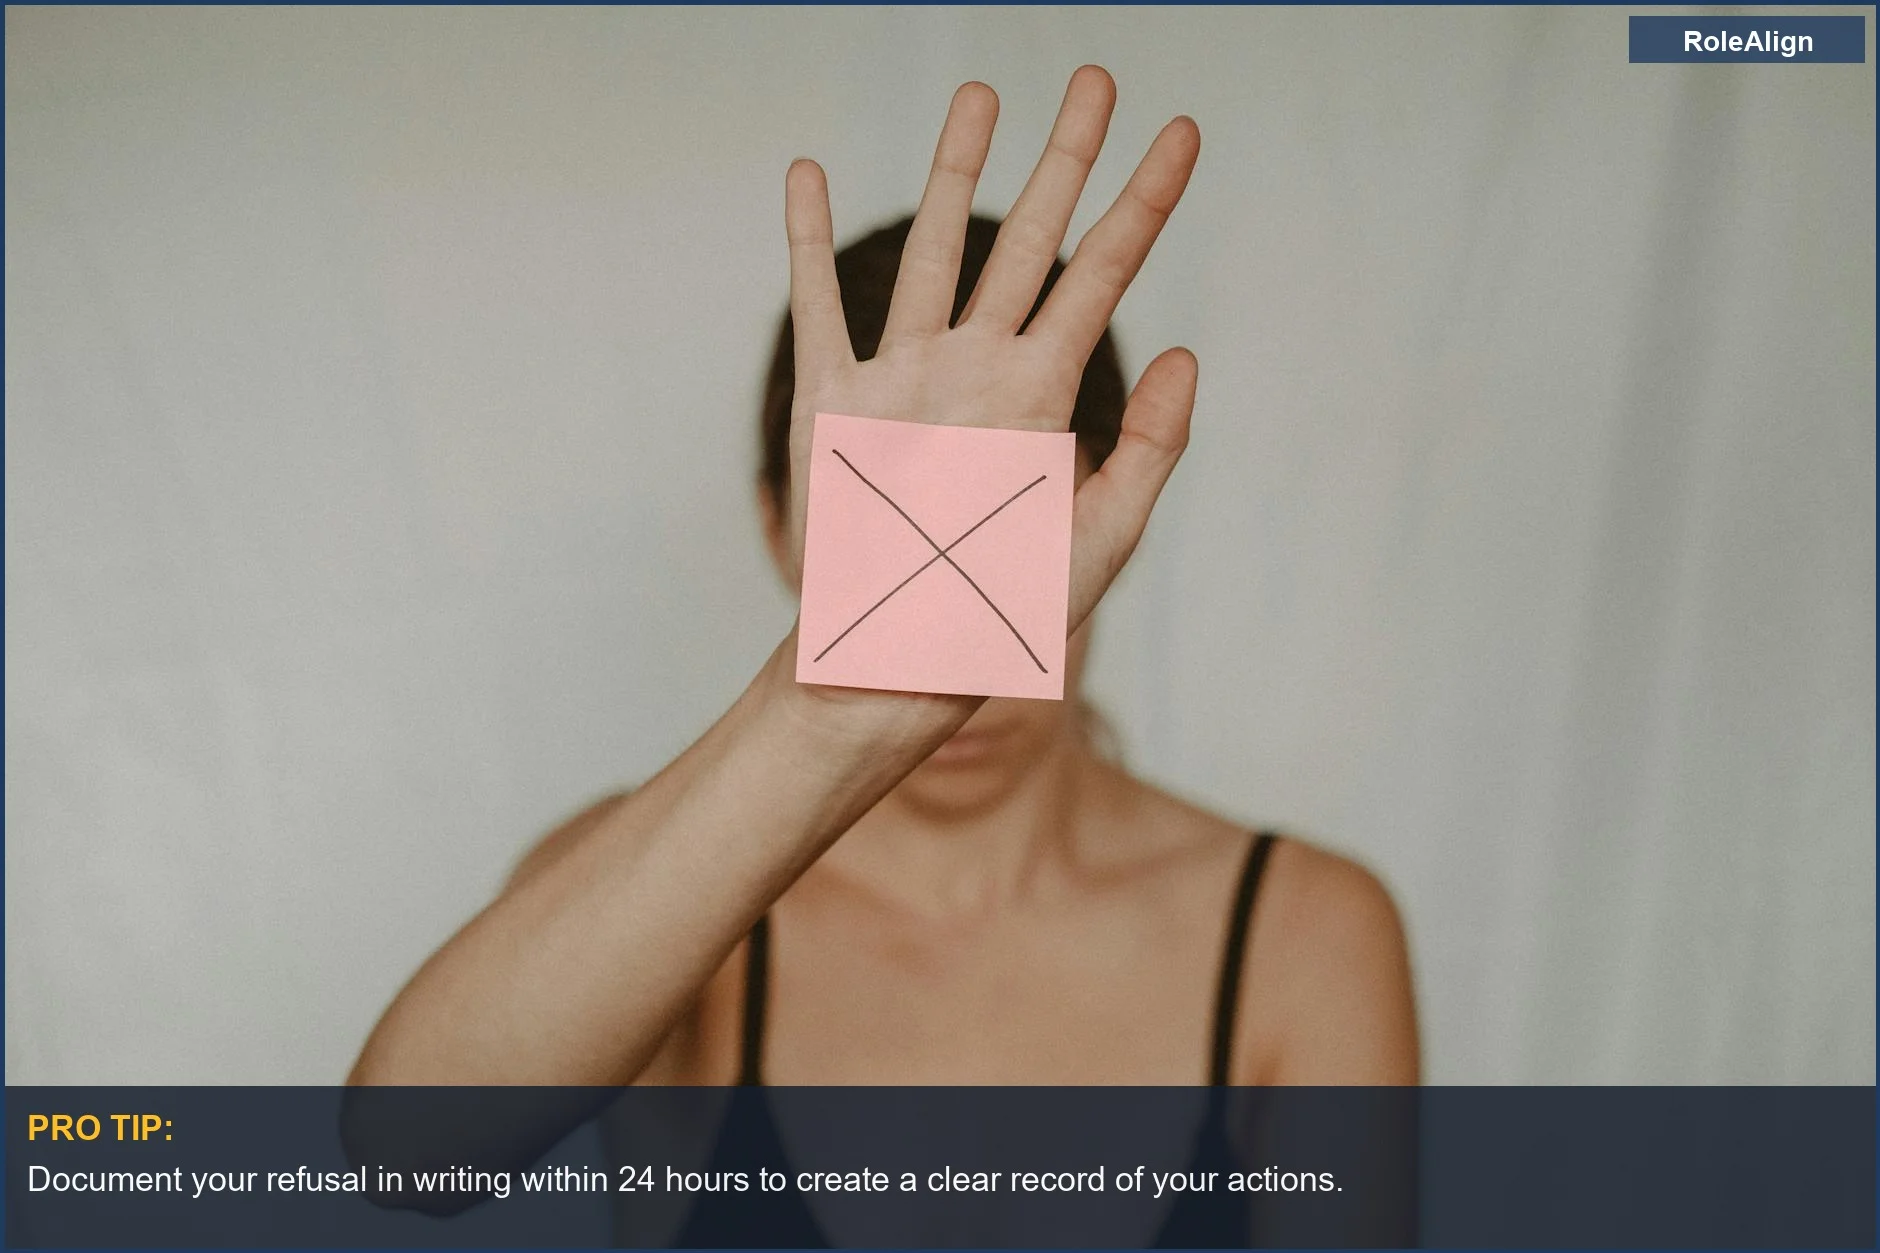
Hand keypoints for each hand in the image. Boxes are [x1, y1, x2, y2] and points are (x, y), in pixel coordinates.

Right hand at [782, 66, 1201, 635]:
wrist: (893, 666)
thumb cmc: (999, 619)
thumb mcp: (1098, 542)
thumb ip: (1150, 451)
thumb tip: (1191, 353)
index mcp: (1044, 397)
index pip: (1106, 275)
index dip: (1146, 202)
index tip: (1182, 133)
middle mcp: (978, 371)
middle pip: (1028, 239)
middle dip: (1063, 157)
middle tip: (1094, 75)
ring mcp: (903, 379)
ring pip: (930, 249)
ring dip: (951, 170)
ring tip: (979, 95)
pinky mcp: (831, 403)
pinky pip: (818, 305)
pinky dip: (804, 240)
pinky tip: (805, 172)